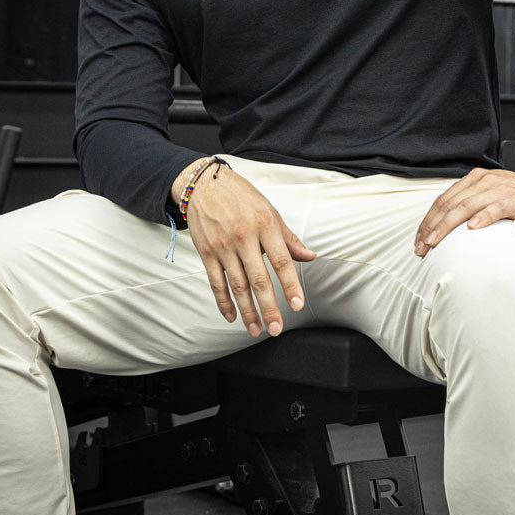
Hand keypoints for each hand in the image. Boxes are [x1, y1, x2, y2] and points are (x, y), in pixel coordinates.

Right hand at [184, 165, 315, 336]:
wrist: (205, 185)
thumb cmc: (240, 197)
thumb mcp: (269, 211)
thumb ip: (288, 238)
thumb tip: (309, 255)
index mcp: (264, 224)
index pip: (281, 260)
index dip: (290, 284)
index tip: (297, 304)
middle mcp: (243, 236)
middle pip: (258, 279)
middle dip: (269, 307)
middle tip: (276, 328)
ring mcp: (223, 246)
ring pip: (237, 285)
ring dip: (247, 311)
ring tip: (256, 329)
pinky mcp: (206, 252)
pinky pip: (216, 282)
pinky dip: (223, 302)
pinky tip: (232, 316)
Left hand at [413, 168, 514, 256]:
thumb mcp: (490, 197)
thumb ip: (472, 206)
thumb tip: (449, 227)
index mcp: (473, 181)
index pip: (443, 201)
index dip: (428, 220)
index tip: (419, 240)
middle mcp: (482, 182)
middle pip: (449, 204)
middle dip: (432, 226)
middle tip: (421, 246)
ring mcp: (497, 190)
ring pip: (466, 206)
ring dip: (447, 225)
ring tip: (435, 241)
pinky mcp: (514, 199)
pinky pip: (495, 208)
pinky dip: (482, 217)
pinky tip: (472, 229)